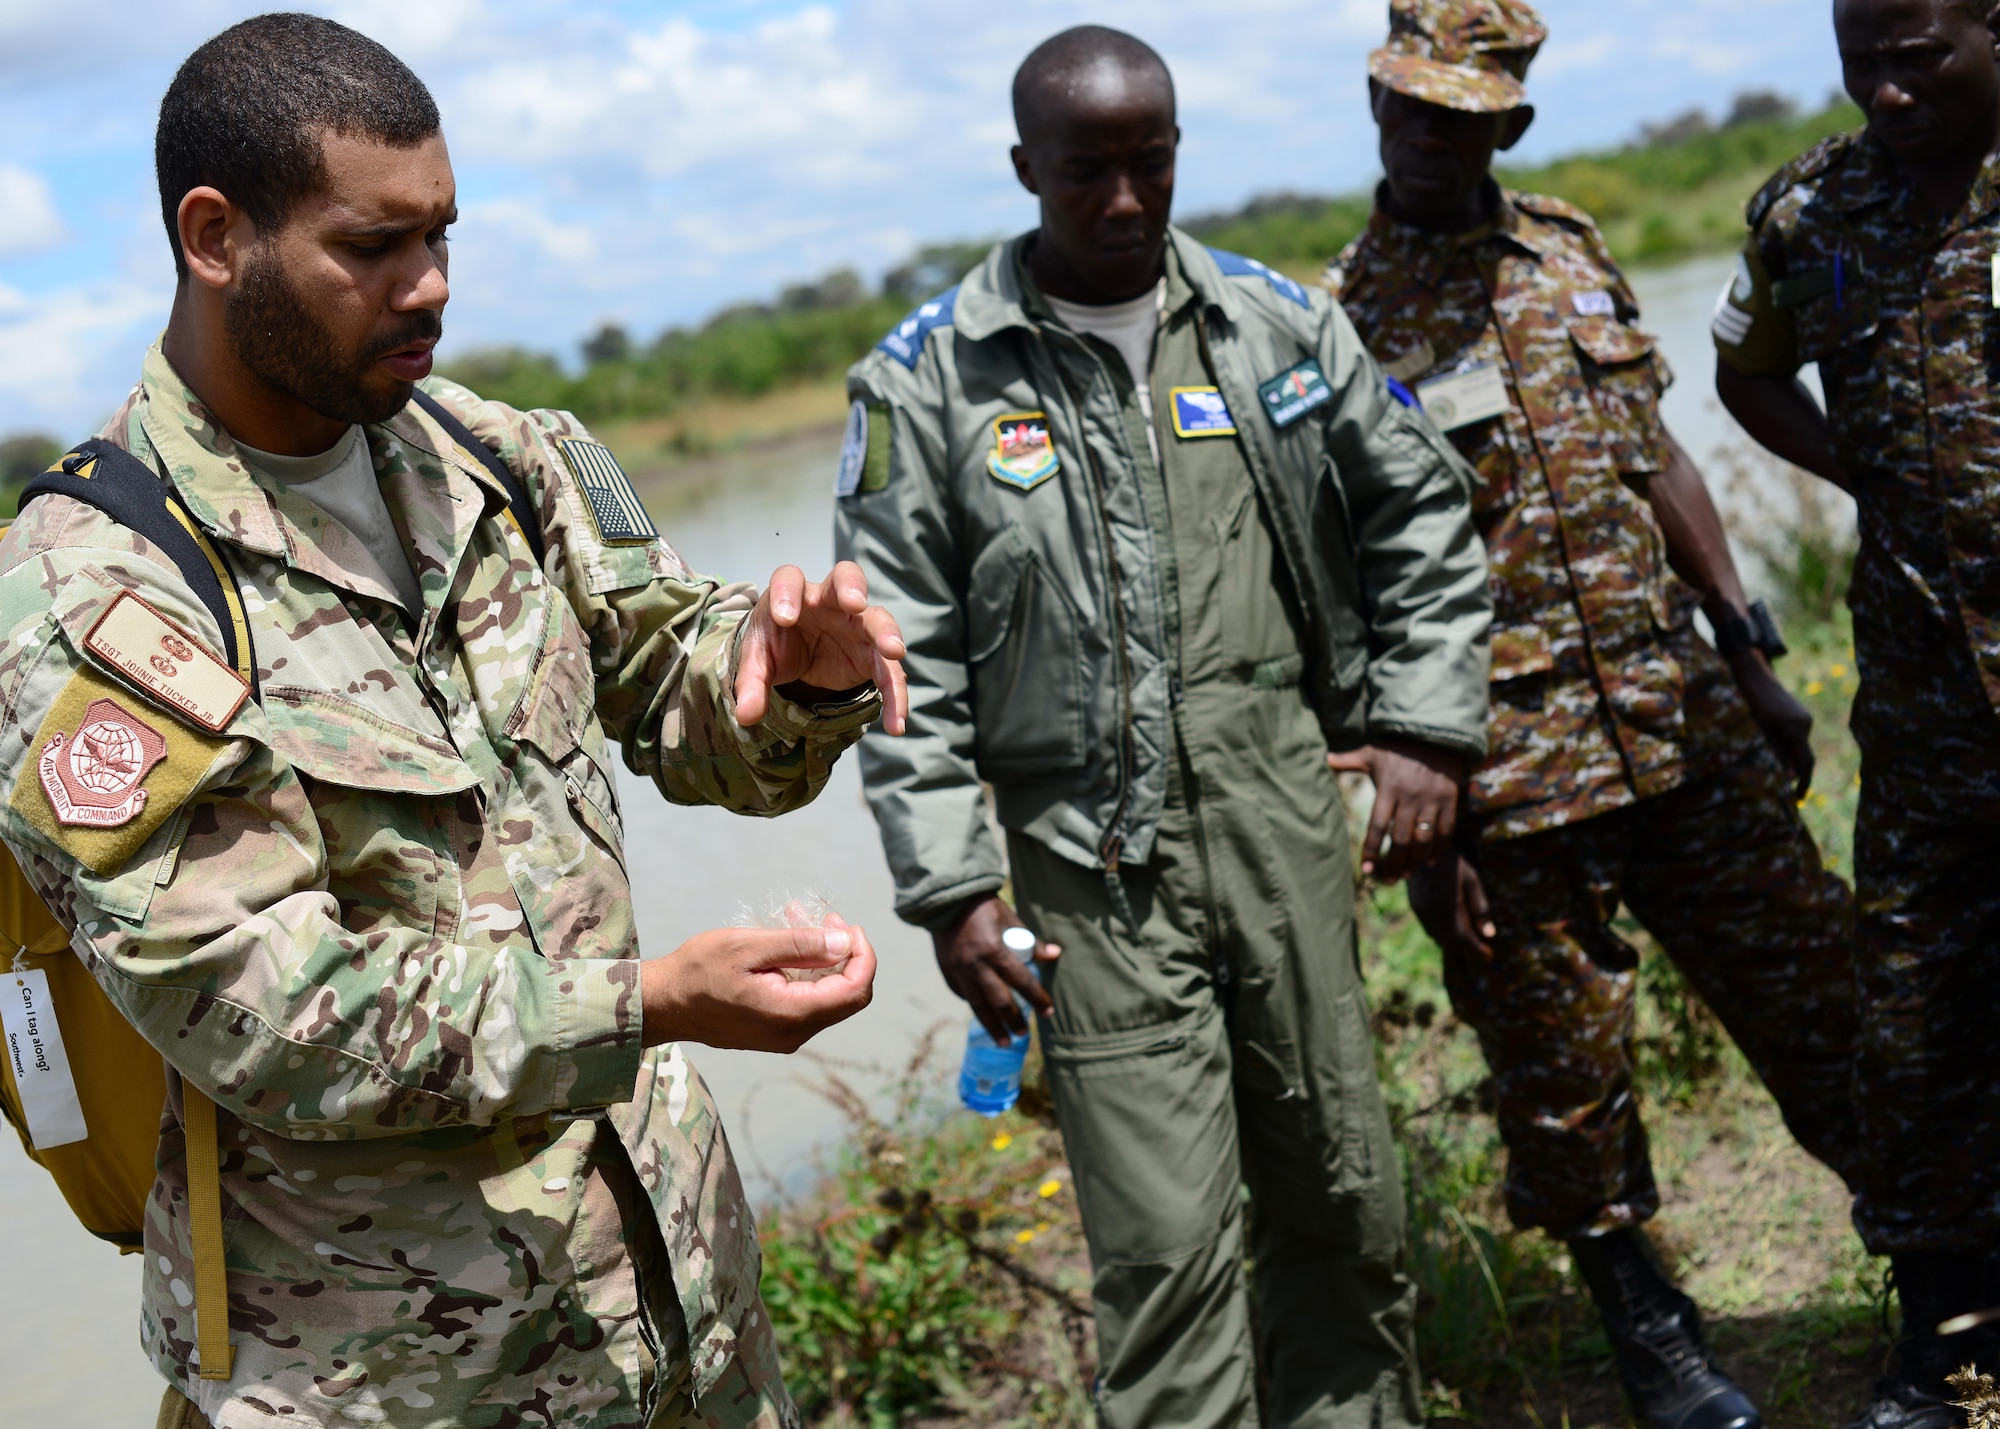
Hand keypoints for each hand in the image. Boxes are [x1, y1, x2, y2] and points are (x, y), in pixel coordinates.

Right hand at [641, 918, 876, 1051]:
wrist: (662, 1004)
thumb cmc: (698, 970)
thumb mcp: (749, 946)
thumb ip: (800, 946)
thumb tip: (845, 944)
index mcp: (791, 1014)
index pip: (855, 990)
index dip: (864, 955)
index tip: (847, 926)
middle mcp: (794, 1033)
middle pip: (848, 996)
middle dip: (846, 954)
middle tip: (826, 921)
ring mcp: (785, 1036)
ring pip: (828, 998)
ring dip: (824, 959)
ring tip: (800, 921)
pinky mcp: (775, 1031)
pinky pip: (807, 1003)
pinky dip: (807, 972)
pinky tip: (787, 946)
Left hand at [735, 560, 908, 734]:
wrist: (795, 654)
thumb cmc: (776, 644)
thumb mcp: (758, 661)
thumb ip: (751, 683)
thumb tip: (746, 716)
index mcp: (794, 593)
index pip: (789, 579)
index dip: (787, 594)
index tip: (784, 619)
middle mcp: (830, 600)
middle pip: (846, 576)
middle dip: (852, 588)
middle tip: (855, 604)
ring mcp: (857, 623)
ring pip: (878, 618)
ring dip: (887, 633)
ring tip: (894, 653)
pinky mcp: (872, 653)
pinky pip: (889, 670)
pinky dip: (895, 695)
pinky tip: (896, 722)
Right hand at [933, 894, 1060, 1043]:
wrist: (948, 902)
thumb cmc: (985, 908)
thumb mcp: (1011, 920)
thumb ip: (1032, 942)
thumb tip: (1055, 956)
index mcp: (995, 951)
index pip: (1022, 981)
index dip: (1037, 998)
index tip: (1049, 1012)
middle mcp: (976, 966)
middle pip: (999, 1002)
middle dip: (1014, 1020)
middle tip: (1024, 1033)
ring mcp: (959, 972)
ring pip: (978, 1007)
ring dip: (993, 1026)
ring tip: (1004, 1041)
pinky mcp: (948, 974)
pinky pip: (964, 996)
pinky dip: (976, 1006)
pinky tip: (985, 1015)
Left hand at [1325, 738, 1465, 882]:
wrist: (1436, 734)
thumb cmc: (1398, 747)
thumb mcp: (1372, 752)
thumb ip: (1350, 760)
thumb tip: (1325, 758)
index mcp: (1388, 790)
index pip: (1377, 826)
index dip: (1371, 850)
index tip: (1366, 869)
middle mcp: (1409, 798)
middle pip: (1400, 840)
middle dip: (1393, 864)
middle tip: (1387, 880)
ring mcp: (1431, 801)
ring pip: (1423, 840)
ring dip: (1414, 861)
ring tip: (1405, 874)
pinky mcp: (1449, 801)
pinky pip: (1446, 832)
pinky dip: (1438, 849)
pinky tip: (1428, 862)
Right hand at [1409, 852, 1495, 963]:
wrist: (1420, 844)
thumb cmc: (1452, 860)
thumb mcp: (1472, 879)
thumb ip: (1480, 907)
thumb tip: (1490, 934)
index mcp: (1446, 906)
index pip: (1463, 938)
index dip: (1477, 951)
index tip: (1490, 957)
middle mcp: (1431, 912)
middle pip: (1450, 942)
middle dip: (1468, 950)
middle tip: (1484, 953)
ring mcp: (1420, 910)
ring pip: (1439, 937)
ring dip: (1455, 943)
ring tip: (1471, 942)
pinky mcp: (1415, 906)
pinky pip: (1430, 929)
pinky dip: (1444, 934)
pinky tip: (1453, 928)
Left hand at [1728, 650, 1814, 797]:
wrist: (1760, 684)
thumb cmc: (1756, 711)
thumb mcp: (1765, 735)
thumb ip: (1780, 755)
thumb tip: (1792, 776)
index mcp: (1792, 731)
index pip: (1805, 762)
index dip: (1804, 782)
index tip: (1799, 797)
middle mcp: (1804, 725)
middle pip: (1806, 756)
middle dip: (1800, 774)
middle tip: (1793, 793)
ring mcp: (1807, 720)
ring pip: (1802, 746)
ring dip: (1793, 756)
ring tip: (1774, 748)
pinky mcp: (1806, 717)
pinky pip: (1801, 737)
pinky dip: (1793, 745)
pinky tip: (1778, 736)